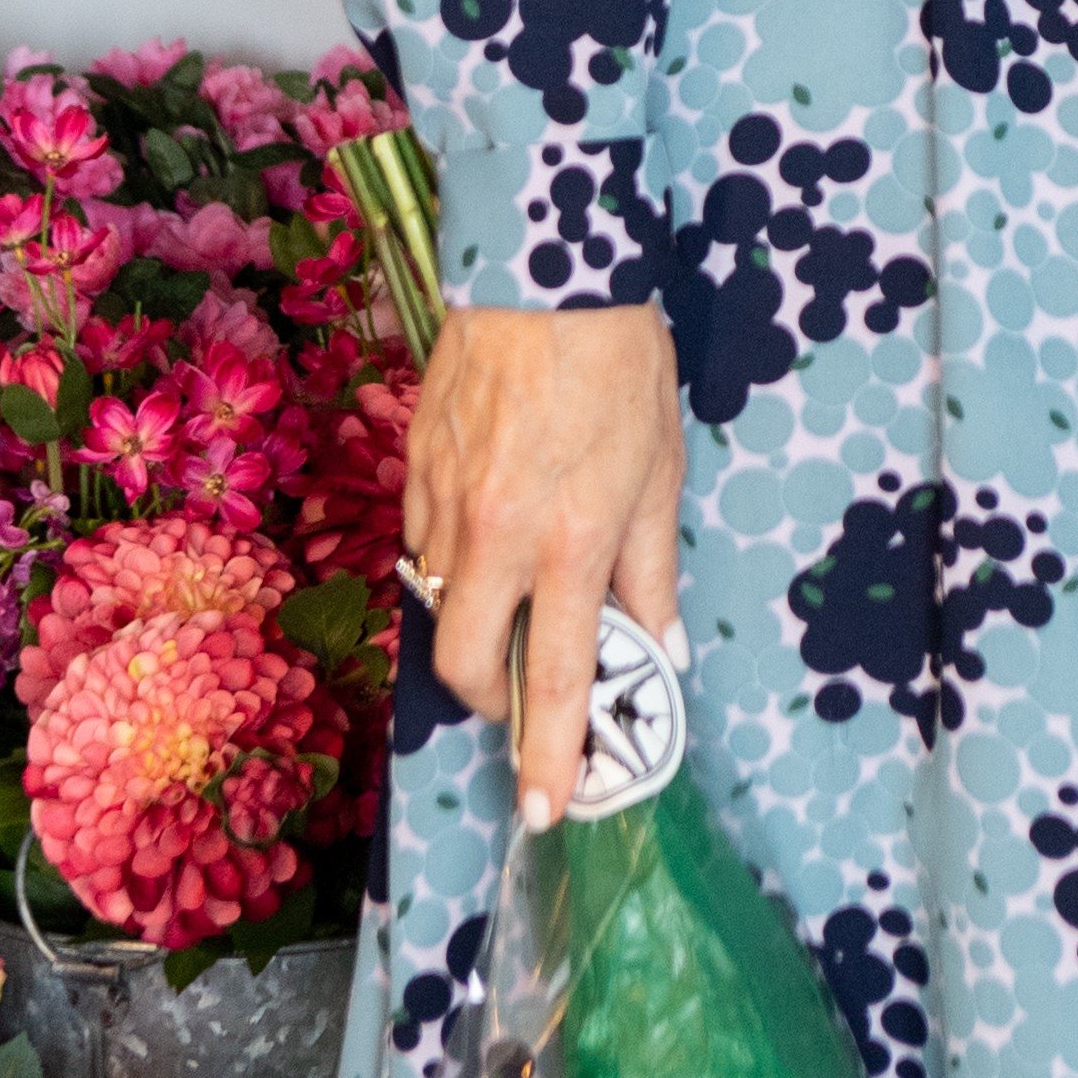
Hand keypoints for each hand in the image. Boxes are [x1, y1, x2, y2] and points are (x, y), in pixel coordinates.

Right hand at [402, 303, 684, 827]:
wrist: (546, 266)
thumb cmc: (620, 365)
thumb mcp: (662, 470)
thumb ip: (652, 570)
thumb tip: (657, 648)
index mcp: (571, 542)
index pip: (559, 679)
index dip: (551, 756)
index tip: (546, 810)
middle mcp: (498, 535)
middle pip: (466, 667)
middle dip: (493, 703)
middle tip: (528, 696)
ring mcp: (445, 503)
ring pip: (437, 606)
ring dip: (472, 625)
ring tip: (515, 597)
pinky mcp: (415, 467)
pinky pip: (422, 546)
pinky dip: (451, 562)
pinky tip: (486, 534)